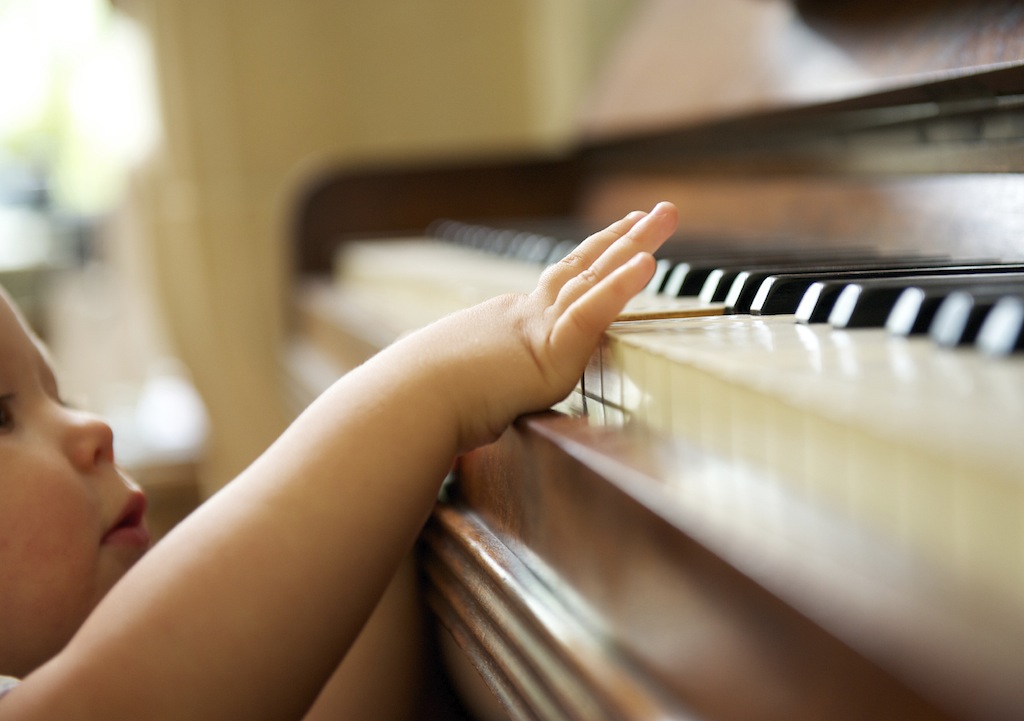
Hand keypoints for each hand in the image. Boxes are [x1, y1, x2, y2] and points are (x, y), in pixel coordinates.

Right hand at [421, 202, 678, 447]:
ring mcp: (539, 329)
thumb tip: (476, 406)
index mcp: (512, 325)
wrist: (410, 403)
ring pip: (596, 278)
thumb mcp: (466, 386)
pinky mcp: (548, 351)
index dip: (594, 261)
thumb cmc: (426, 402)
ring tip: (666, 215)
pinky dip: (620, 287)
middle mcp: (528, 316)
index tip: (617, 238)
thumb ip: (484, 386)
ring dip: (636, 245)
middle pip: (585, 267)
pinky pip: (591, 313)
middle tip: (657, 211)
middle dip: (624, 237)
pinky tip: (647, 263)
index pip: (562, 287)